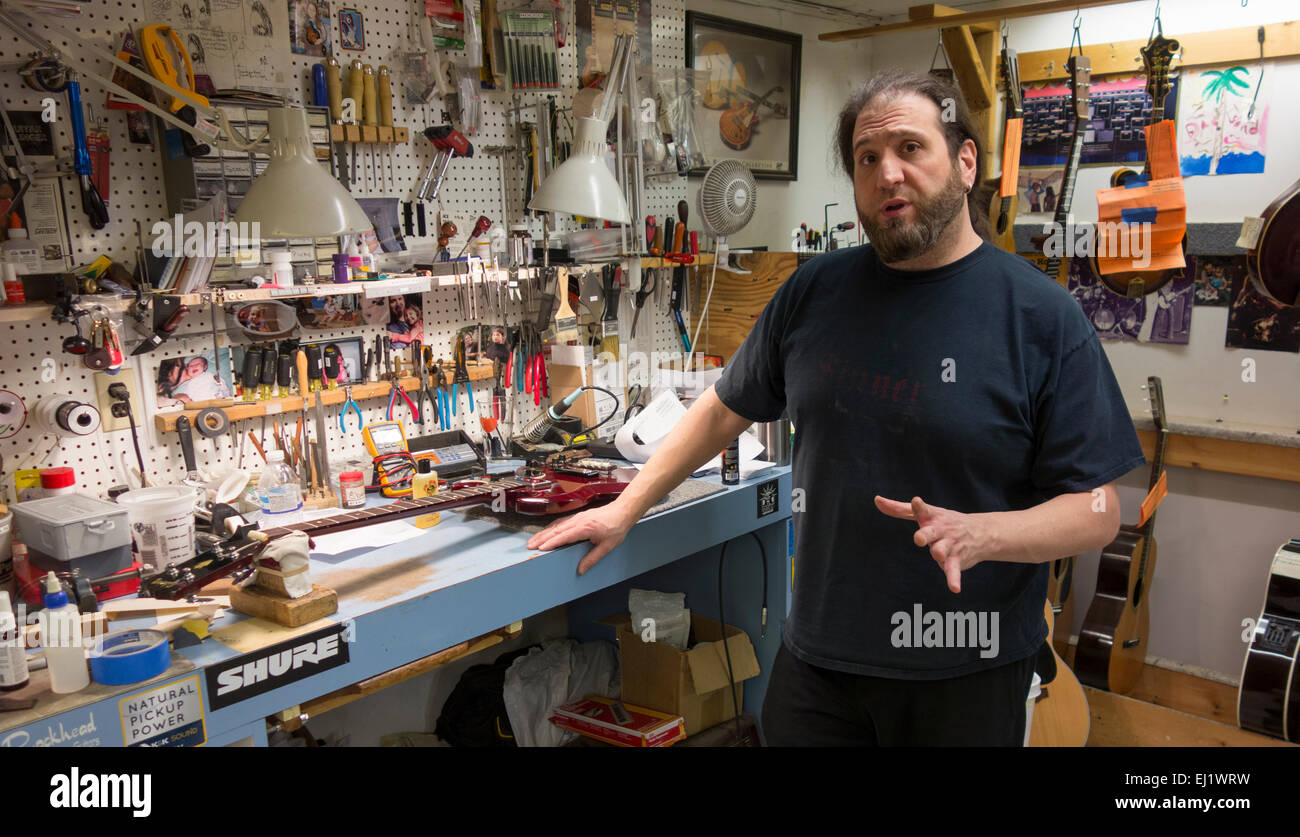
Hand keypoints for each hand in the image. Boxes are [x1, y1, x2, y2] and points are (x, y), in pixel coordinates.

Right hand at [525, 503, 634, 574]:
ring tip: (533, 541)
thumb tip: (580, 570)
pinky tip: (547, 532)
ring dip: (544, 533)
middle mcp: (579, 521)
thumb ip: (592, 558)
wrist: (623, 511)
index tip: (541, 548)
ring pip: (556, 525)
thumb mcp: (607, 547)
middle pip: (556, 530)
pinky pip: (561, 522)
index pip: (564, 536)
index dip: (552, 542)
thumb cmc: (617, 527)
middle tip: (530, 546)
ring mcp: (577, 517)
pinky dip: (551, 528)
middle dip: (541, 538)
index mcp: (585, 528)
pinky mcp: (578, 517)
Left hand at [874, 495, 991, 593]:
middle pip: (931, 533)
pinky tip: (955, 589)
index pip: (923, 510)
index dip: (919, 506)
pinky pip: (954, 571)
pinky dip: (954, 579)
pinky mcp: (956, 561)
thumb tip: (877, 500)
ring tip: (938, 556)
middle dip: (925, 535)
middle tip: (919, 538)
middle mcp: (940, 530)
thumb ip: (899, 509)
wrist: (980, 533)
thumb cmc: (944, 521)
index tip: (916, 501)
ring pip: (943, 550)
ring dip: (940, 553)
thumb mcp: (925, 513)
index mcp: (931, 517)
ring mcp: (949, 545)